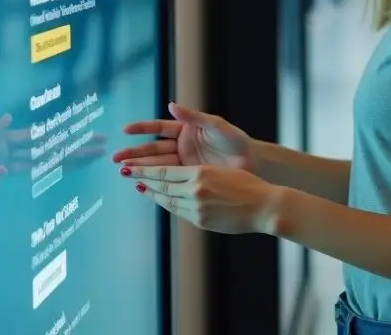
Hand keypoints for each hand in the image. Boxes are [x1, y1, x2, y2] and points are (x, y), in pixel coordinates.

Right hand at [111, 102, 253, 170]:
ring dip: (141, 168)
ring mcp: (184, 161)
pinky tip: (141, 185)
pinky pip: (169, 178)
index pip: (159, 128)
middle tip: (117, 159)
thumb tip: (171, 105)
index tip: (125, 130)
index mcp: (187, 129)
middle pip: (154, 149)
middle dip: (135, 153)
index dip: (142, 129)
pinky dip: (155, 181)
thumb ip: (194, 117)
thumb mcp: (216, 126)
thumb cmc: (236, 141)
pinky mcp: (188, 176)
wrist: (252, 163)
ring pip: (158, 165)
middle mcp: (182, 145)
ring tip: (124, 172)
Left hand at [121, 164, 280, 234]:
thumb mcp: (222, 171)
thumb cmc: (248, 184)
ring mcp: (197, 208)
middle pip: (162, 186)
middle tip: (127, 173)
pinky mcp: (202, 221)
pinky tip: (163, 201)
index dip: (146, 170)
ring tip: (141, 188)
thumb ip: (200, 174)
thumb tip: (181, 180)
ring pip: (168, 201)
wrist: (264, 206)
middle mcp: (196, 190)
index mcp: (201, 173)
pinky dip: (170, 205)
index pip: (165, 172)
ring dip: (153, 194)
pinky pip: (180, 212)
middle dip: (143, 180)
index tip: (130, 167)